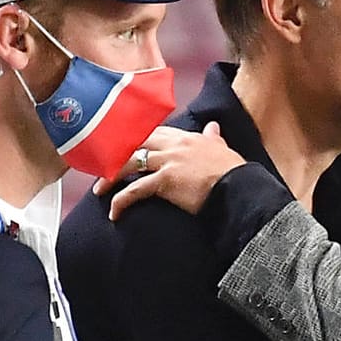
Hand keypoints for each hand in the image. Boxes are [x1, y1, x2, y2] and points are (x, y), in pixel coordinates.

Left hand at [92, 122, 245, 219]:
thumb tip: (213, 127)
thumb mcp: (222, 149)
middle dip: (115, 154)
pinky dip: (121, 200)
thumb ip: (213, 137)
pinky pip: (135, 189)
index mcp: (185, 137)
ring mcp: (168, 161)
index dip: (134, 140)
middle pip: (134, 143)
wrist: (239, 188)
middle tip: (103, 167)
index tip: (122, 148)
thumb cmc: (233, 172)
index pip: (152, 132)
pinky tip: (115, 213)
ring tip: (100, 191)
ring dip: (110, 177)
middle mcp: (173, 145)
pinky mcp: (165, 180)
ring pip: (129, 163)